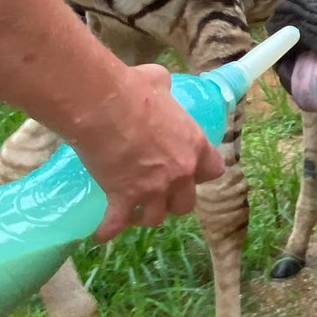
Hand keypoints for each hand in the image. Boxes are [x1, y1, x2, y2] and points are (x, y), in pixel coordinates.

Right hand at [74, 63, 225, 241]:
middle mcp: (179, 174)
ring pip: (156, 217)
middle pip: (186, 203)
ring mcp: (152, 189)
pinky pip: (117, 223)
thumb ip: (165, 89)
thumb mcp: (158, 82)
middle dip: (174, 200)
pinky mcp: (123, 197)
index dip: (202, 174)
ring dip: (145, 215)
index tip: (191, 172)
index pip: (214, 172)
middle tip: (160, 193)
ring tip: (133, 211)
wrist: (101, 104)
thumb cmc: (132, 89)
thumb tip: (159, 82)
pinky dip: (108, 230)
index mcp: (194, 146)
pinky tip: (101, 234)